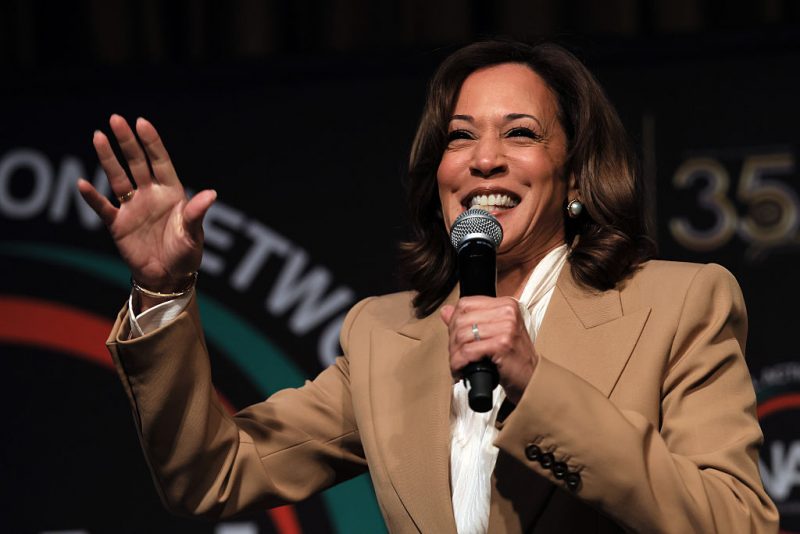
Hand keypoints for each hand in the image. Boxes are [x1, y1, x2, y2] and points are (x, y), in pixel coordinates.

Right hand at [77, 115, 215, 299]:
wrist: (168, 278)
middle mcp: (150, 195)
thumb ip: (197, 213)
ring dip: (108, 159)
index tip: (142, 122)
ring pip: (118, 178)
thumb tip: (210, 194)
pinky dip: (93, 197)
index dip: (151, 143)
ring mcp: (132, 208)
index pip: (160, 162)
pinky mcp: (118, 224)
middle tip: (115, 119)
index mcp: (171, 193)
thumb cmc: (186, 254)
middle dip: (127, 142)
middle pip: (137, 163)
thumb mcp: (194, 234)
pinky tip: (83, 184)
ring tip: (98, 137)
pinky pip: (103, 207)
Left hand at [440, 296, 537, 404]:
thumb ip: (471, 320)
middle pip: (461, 320)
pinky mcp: (502, 344)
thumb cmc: (514, 357)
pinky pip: (469, 351)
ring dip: (455, 354)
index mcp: (506, 304)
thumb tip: (445, 311)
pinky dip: (460, 363)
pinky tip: (461, 369)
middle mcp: (507, 312)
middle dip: (452, 341)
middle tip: (455, 355)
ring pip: (462, 336)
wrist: (532, 378)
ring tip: (458, 363)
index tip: (454, 337)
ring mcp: (506, 327)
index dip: (454, 321)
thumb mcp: (494, 332)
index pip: (466, 303)